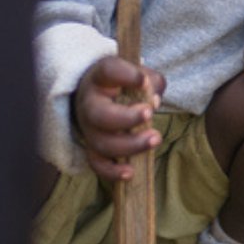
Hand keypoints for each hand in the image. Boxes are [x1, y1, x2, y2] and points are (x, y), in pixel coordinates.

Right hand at [73, 56, 163, 181]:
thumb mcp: (139, 74)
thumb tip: (153, 100)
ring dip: (129, 145)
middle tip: (149, 114)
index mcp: (101, 78)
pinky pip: (97, 164)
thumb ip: (151, 82)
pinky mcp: (92, 147)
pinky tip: (130, 173)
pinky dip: (111, 172)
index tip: (142, 80)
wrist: (99, 95)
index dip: (124, 75)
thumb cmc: (125, 83)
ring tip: (155, 139)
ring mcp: (89, 128)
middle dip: (126, 118)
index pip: (108, 71)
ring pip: (101, 143)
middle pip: (100, 115)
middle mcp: (90, 103)